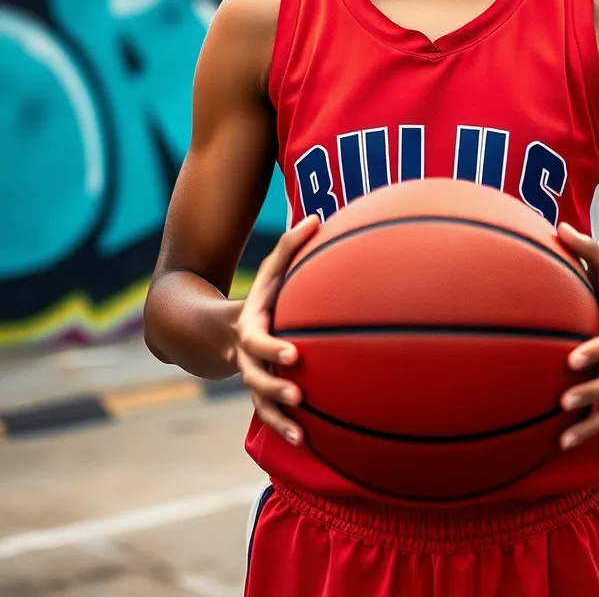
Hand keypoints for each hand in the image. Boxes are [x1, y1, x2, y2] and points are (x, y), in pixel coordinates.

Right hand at [233, 216, 319, 444]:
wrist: (217, 330)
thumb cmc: (259, 296)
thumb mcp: (269, 271)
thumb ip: (291, 246)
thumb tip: (318, 217)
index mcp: (248, 327)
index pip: (258, 339)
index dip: (273, 347)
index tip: (295, 353)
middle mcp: (245, 357)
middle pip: (254, 376)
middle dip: (274, 385)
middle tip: (299, 392)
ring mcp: (251, 378)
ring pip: (260, 403)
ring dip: (279, 418)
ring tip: (301, 435)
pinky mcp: (261, 394)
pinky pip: (268, 416)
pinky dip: (283, 428)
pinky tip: (306, 443)